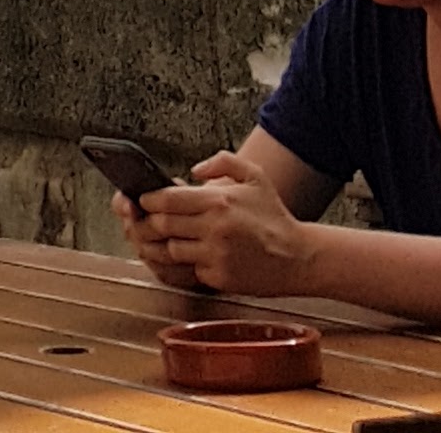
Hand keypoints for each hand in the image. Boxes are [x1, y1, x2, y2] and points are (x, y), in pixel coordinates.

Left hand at [132, 151, 311, 297]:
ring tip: (166, 237)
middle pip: (163, 225)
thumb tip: (193, 171)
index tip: (142, 199)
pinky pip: (192, 270)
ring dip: (165, 244)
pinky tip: (193, 254)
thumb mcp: (254, 175)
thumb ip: (221, 161)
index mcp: (219, 201)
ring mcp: (216, 256)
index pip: (168, 199)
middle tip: (146, 219)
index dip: (148, 199)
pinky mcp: (220, 279)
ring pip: (172, 250)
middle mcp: (214, 229)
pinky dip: (189, 263)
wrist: (298, 257)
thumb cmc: (273, 215)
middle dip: (149, 222)